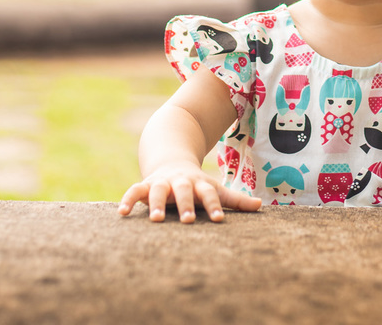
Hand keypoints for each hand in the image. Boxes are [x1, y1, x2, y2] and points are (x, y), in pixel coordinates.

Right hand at [118, 161, 261, 221]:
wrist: (172, 161)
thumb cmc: (197, 184)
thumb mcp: (214, 189)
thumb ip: (235, 200)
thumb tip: (260, 206)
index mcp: (199, 184)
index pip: (208, 194)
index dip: (213, 206)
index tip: (218, 220)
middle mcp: (180, 182)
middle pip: (183, 191)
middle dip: (185, 204)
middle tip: (188, 221)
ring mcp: (162, 182)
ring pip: (158, 191)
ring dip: (157, 203)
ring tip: (157, 220)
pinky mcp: (145, 185)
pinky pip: (134, 191)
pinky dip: (128, 200)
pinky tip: (122, 214)